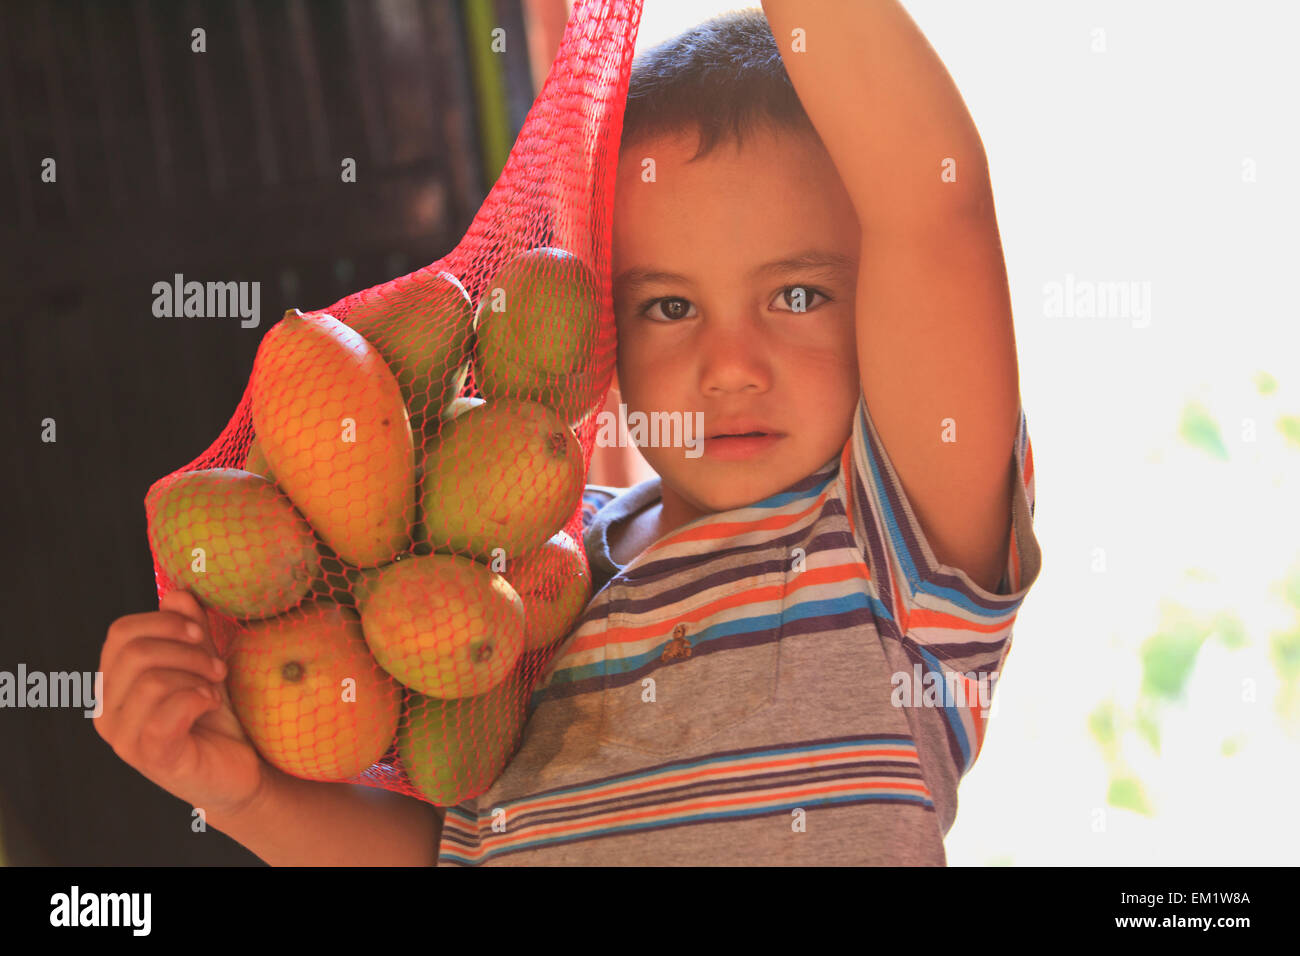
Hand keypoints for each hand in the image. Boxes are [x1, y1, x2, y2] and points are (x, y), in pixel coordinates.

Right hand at [94, 589, 273, 821]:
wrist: (237, 770)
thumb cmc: (214, 717)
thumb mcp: (203, 663)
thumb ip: (190, 629)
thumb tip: (176, 594)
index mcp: (113, 684)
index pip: (120, 632)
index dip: (163, 622)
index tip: (200, 632)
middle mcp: (108, 711)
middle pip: (134, 651)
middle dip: (186, 650)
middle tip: (216, 667)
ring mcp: (125, 739)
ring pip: (150, 680)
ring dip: (195, 676)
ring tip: (214, 689)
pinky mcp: (151, 758)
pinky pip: (165, 713)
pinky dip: (196, 699)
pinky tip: (210, 705)